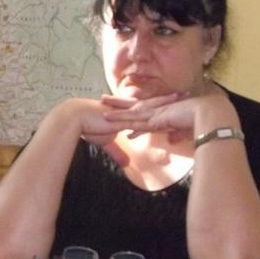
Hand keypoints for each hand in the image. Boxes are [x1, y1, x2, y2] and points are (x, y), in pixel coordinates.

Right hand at [59, 94, 181, 162]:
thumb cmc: (87, 126)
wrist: (75, 118)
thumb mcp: (105, 141)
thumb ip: (117, 152)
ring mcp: (125, 115)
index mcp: (125, 113)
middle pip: (152, 104)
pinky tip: (164, 121)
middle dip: (169, 100)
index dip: (160, 104)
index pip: (147, 107)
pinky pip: (139, 122)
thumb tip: (126, 164)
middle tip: (185, 94)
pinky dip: (151, 122)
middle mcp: (128, 111)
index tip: (174, 100)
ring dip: (165, 105)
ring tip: (180, 100)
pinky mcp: (120, 121)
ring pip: (149, 109)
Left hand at [102, 92, 216, 142]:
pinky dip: (124, 121)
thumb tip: (171, 140)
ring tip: (102, 110)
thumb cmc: (199, 121)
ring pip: (131, 113)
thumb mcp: (184, 130)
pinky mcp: (156, 120)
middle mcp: (156, 110)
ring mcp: (156, 114)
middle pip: (132, 106)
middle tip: (103, 98)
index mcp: (161, 111)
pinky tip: (113, 122)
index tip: (119, 105)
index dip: (130, 107)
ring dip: (117, 112)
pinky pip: (136, 121)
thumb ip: (176, 134)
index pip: (142, 108)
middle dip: (118, 103)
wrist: (209, 115)